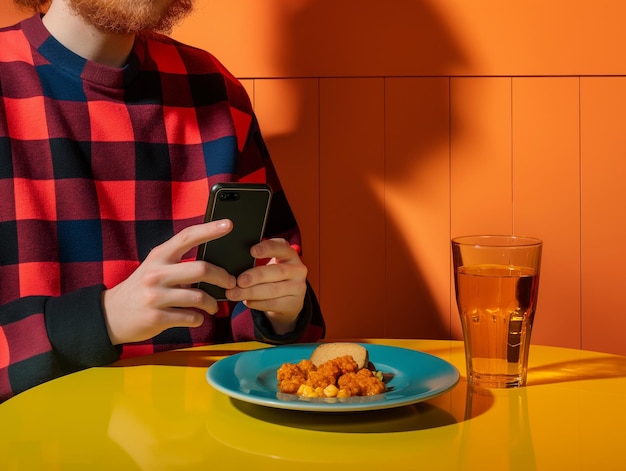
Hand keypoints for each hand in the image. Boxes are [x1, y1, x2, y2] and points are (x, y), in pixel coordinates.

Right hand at [102, 220, 236, 344]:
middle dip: (223, 277)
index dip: (209, 229)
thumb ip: (178, 263)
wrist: (111, 314)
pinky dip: (198, 319)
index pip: (187, 237)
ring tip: (213, 306)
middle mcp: (156, 273)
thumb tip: (214, 265)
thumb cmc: (142, 288)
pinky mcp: (156, 317)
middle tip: (231, 283)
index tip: (228, 224)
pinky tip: (196, 318)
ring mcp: (155, 296)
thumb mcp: (155, 268)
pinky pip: (190, 318)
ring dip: (212, 303)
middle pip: (201, 269)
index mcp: (159, 256)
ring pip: (199, 297)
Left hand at [225, 238, 306, 334]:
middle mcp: (298, 269)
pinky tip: (246, 301)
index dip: (267, 248)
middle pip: (277, 271)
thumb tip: (234, 263)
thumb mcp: (270, 264)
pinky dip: (257, 303)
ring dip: (251, 292)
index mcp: (290, 254)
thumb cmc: (273, 277)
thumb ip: (258, 260)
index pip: (281, 248)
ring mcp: (298, 287)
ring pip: (273, 290)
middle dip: (255, 276)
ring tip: (234, 294)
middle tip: (239, 280)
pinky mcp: (294, 303)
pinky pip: (273, 303)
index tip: (252, 251)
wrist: (289, 299)